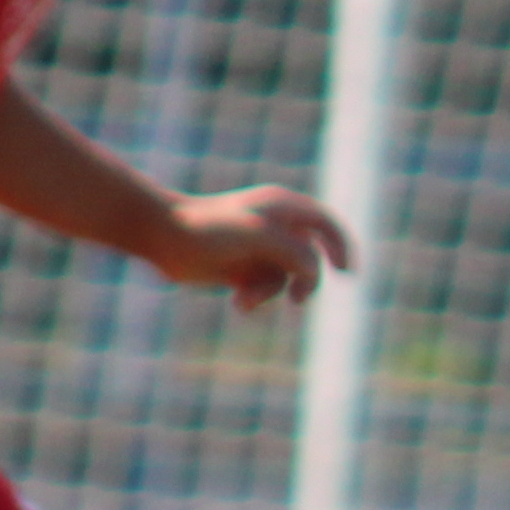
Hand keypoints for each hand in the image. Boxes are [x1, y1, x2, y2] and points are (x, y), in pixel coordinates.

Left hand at [153, 183, 358, 312]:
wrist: (163, 236)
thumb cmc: (209, 228)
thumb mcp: (258, 236)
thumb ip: (293, 251)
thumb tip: (315, 271)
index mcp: (283, 208)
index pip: (325, 225)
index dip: (341, 248)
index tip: (346, 273)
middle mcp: (275, 227)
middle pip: (310, 257)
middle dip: (303, 280)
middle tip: (298, 299)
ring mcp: (260, 249)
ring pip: (286, 278)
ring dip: (270, 293)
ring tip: (245, 300)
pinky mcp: (243, 269)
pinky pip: (265, 288)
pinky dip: (256, 297)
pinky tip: (237, 301)